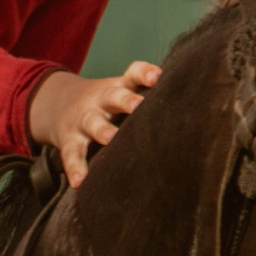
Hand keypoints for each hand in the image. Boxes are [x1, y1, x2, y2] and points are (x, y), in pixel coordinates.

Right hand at [27, 62, 158, 187]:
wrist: (55, 104)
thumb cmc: (105, 105)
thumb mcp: (121, 93)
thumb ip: (149, 101)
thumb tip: (199, 115)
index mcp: (118, 88)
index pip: (132, 74)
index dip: (143, 73)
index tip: (157, 77)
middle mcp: (101, 101)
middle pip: (113, 96)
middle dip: (126, 101)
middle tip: (138, 106)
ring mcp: (83, 119)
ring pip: (92, 122)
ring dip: (101, 129)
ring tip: (109, 137)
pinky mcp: (68, 140)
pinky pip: (71, 154)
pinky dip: (75, 167)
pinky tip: (80, 182)